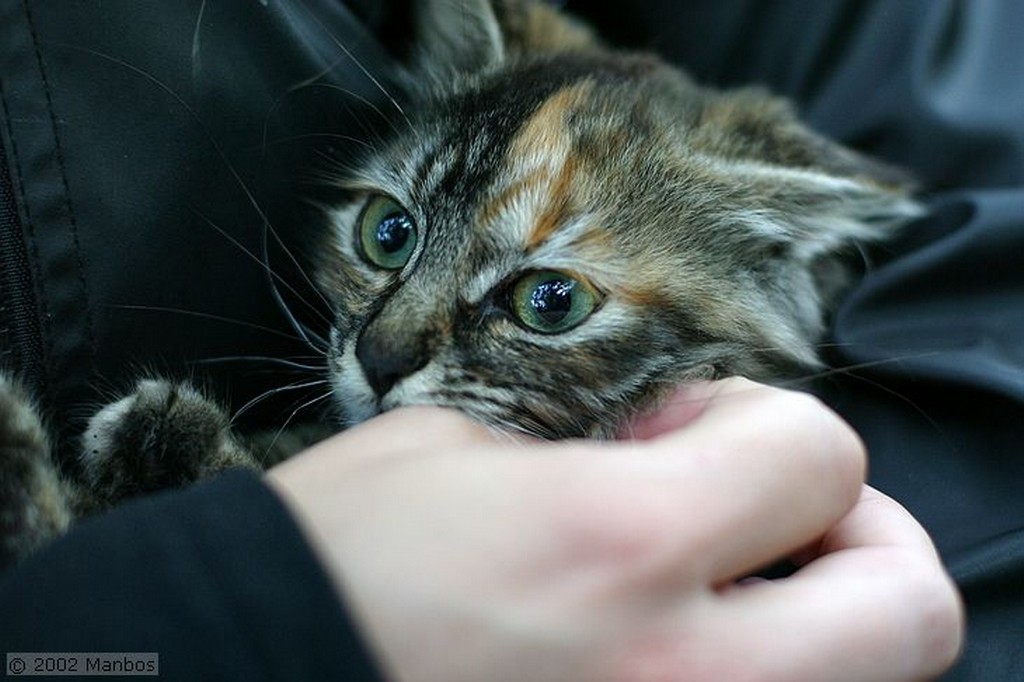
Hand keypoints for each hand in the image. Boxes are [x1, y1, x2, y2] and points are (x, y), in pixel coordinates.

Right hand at [266, 379, 962, 681]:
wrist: (254, 668)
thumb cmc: (333, 560)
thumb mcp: (455, 446)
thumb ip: (592, 442)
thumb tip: (667, 449)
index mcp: (618, 544)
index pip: (818, 454)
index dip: (765, 422)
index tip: (693, 432)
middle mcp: (674, 674)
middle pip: (906, 606)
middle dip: (858, 536)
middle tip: (772, 515)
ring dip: (821, 620)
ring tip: (723, 588)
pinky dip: (748, 673)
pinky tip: (663, 644)